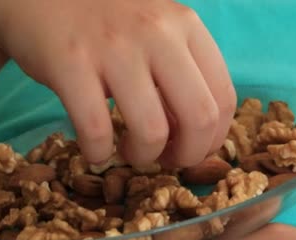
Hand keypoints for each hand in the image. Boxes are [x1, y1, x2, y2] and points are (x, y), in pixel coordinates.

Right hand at [0, 0, 235, 166]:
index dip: (213, 139)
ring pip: (151, 131)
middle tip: (166, 160)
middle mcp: (157, 32)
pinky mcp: (71, 62)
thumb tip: (198, 132)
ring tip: (128, 152)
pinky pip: (96, 130)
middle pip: (199, 118)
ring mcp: (114, 46)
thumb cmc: (104, 22)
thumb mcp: (155, 30)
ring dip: (143, 157)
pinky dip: (99, 153)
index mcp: (186, 25)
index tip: (192, 150)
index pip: (224, 97)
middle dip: (187, 156)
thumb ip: (181, 70)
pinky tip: (96, 151)